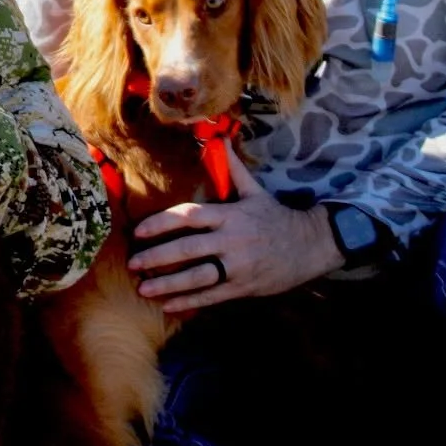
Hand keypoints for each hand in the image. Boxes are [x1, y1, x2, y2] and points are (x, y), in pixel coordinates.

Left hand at [126, 151, 342, 311]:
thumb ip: (232, 169)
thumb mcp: (255, 191)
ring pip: (198, 277)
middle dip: (157, 257)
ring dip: (168, 284)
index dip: (162, 222)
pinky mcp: (245, 287)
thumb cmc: (276, 217)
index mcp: (230, 216)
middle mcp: (232, 241)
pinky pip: (213, 296)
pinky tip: (169, 305)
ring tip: (144, 289)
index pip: (189, 216)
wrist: (312, 245)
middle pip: (188, 249)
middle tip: (133, 263)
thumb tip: (218, 139)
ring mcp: (238, 266)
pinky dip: (190, 301)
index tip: (139, 231)